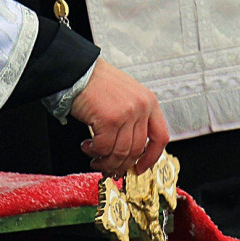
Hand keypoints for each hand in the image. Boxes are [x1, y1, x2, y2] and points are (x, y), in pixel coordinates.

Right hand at [68, 60, 167, 177]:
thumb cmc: (98, 83)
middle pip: (137, 149)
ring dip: (106, 161)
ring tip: (95, 158)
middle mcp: (142, 107)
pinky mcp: (110, 119)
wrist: (79, 71)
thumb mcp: (126, 97)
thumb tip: (129, 152)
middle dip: (122, 165)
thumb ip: (133, 120)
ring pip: (121, 152)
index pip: (160, 137)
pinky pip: (104, 147)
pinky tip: (88, 147)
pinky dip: (94, 152)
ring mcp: (127, 113)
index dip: (151, 157)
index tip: (141, 167)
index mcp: (149, 102)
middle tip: (110, 169)